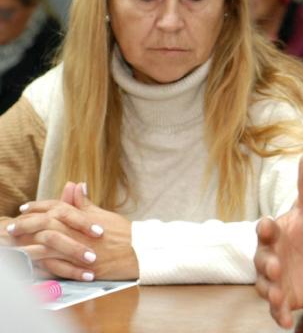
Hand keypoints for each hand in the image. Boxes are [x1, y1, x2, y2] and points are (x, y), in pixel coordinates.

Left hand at [7, 182, 137, 280]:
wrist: (140, 252)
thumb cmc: (124, 233)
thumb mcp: (103, 215)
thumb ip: (84, 203)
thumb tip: (75, 185)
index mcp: (84, 216)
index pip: (56, 207)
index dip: (38, 206)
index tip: (24, 208)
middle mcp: (79, 230)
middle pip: (46, 223)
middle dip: (26, 224)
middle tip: (11, 226)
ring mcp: (80, 248)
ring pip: (47, 244)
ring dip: (28, 244)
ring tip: (14, 246)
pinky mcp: (82, 266)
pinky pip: (56, 265)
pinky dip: (42, 264)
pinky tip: (31, 264)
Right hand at [254, 152, 302, 328]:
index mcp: (272, 235)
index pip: (265, 230)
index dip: (266, 228)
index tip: (269, 224)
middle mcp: (267, 258)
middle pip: (262, 261)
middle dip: (268, 264)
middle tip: (276, 266)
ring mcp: (273, 281)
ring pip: (266, 287)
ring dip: (271, 292)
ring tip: (279, 296)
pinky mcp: (283, 299)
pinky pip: (277, 309)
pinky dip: (280, 315)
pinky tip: (286, 322)